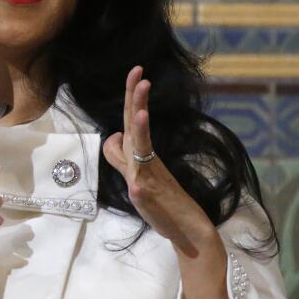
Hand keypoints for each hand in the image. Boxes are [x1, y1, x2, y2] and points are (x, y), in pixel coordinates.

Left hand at [101, 66, 218, 258]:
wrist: (185, 227)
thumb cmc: (161, 202)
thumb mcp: (135, 175)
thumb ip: (121, 158)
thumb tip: (113, 136)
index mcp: (141, 154)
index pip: (131, 120)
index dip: (131, 97)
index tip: (137, 72)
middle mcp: (144, 162)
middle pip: (136, 126)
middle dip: (137, 99)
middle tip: (141, 74)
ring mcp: (147, 179)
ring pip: (141, 151)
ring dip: (140, 132)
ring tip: (141, 114)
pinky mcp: (149, 199)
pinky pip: (143, 190)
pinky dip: (140, 185)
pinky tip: (140, 188)